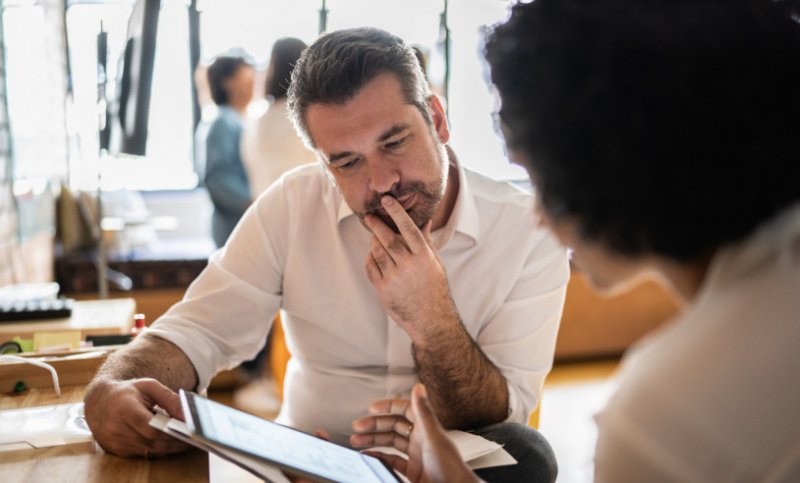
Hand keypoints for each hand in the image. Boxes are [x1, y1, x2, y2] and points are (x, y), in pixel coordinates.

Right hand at [84, 377, 188, 457]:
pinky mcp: (116, 450)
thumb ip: (169, 399)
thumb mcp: (149, 386)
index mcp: (125, 409)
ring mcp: (115, 442)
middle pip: (152, 442)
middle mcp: (116, 428)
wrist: (99, 401)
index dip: (172, 432)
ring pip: (148, 450)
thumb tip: (186, 416)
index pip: (151, 428)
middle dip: (174, 442)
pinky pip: (142, 453)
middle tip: (192, 439)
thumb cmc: (128, 392)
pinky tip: (168, 443)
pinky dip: (157, 449)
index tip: (189, 431)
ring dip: (168, 448)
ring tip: (185, 441)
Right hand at [351, 384, 477, 482]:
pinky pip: (392, 461)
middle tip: (357, 426)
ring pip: (391, 443)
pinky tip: (368, 457)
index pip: (405, 410)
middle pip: (394, 426)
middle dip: (374, 425)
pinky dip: (379, 458)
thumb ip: (424, 412)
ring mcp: (417, 456)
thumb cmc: (450, 468)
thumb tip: (418, 387)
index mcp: (426, 428)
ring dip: (373, 441)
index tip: (371, 407)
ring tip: (356, 441)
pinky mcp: (414, 471)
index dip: (388, 406)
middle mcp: (421, 440)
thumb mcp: (433, 438)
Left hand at [364, 195, 458, 342]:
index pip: (408, 228)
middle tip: (369, 216)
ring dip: (373, 242)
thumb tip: (425, 220)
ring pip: (376, 252)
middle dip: (377, 225)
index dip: (396, 212)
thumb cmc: (435, 289)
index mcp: (424, 256)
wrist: (431, 320)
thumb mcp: (435, 263)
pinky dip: (369, 258)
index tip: (387, 200)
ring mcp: (395, 278)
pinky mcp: (383, 290)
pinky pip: (370, 267)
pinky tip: (373, 256)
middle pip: (388, 238)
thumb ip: (426, 241)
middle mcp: (409, 266)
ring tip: (374, 238)